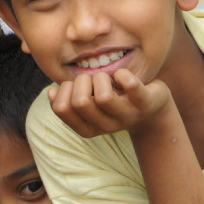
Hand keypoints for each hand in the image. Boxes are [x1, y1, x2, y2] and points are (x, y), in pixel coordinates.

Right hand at [47, 69, 171, 138]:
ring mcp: (126, 116)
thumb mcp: (91, 106)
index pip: (61, 109)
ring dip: (100, 77)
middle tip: (91, 79)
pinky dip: (122, 75)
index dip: (63, 90)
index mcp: (89, 129)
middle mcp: (106, 127)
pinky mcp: (144, 103)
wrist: (153, 112)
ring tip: (107, 78)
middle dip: (81, 81)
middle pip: (80, 102)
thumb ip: (70, 101)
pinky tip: (121, 76)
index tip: (74, 85)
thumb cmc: (115, 103)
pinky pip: (130, 86)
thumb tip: (51, 92)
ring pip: (103, 96)